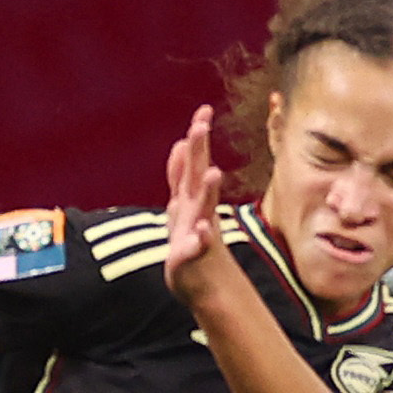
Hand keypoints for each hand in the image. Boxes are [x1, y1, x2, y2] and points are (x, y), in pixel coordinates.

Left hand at [160, 104, 227, 306]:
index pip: (194, 161)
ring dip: (208, 191)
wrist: (205, 284)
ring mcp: (198, 231)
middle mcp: (198, 209)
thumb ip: (179, 175)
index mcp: (192, 196)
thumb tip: (178, 144)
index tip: (204, 109)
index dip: (197, 137)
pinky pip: (199, 246)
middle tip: (201, 125)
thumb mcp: (182, 203)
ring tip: (213, 173)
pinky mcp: (194, 256)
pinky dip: (202, 238)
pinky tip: (203, 230)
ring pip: (203, 208)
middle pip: (197, 175)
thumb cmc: (193, 242)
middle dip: (199, 151)